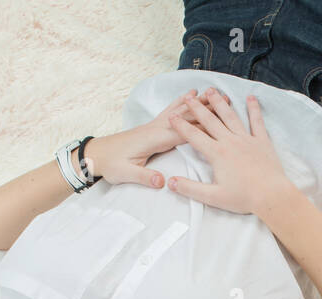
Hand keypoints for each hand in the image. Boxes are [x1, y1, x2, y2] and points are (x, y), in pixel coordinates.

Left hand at [84, 88, 230, 187]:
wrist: (96, 155)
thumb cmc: (111, 165)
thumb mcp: (126, 174)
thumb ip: (145, 177)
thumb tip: (162, 182)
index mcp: (154, 139)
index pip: (183, 133)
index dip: (203, 128)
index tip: (221, 122)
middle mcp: (156, 128)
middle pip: (186, 117)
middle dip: (205, 110)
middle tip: (225, 101)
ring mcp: (154, 124)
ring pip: (180, 111)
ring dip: (197, 103)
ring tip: (214, 93)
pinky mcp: (152, 126)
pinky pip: (171, 110)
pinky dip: (182, 101)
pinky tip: (190, 93)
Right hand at [164, 90, 293, 215]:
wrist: (271, 195)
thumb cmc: (243, 198)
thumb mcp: (213, 197)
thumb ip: (190, 189)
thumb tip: (170, 182)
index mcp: (217, 154)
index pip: (194, 136)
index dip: (181, 126)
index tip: (172, 117)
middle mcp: (230, 142)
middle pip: (210, 121)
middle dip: (198, 108)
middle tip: (189, 97)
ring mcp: (246, 139)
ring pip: (230, 116)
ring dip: (220, 103)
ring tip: (211, 91)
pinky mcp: (262, 141)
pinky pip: (257, 122)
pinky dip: (253, 109)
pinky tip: (250, 98)